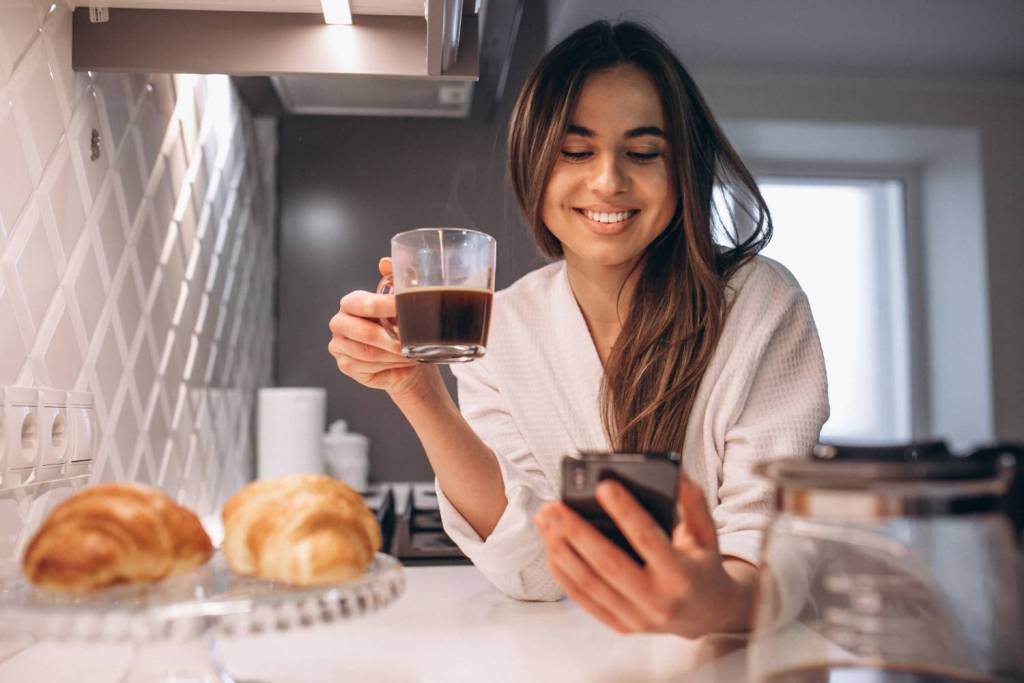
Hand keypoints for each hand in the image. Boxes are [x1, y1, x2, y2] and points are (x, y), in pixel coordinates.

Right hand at [327, 258, 438, 399]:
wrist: (401, 357)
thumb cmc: (400, 326)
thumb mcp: (401, 301)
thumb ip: (394, 279)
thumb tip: (384, 262)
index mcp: (350, 302)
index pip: (363, 304)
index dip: (387, 308)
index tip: (407, 311)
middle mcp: (339, 323)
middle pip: (366, 333)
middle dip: (394, 340)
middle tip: (412, 343)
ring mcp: (339, 346)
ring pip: (369, 353)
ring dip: (394, 356)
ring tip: (412, 354)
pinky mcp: (345, 365)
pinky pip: (368, 368)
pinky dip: (390, 367)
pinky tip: (402, 364)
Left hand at [533, 475, 754, 637]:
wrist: (708, 615)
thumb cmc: (702, 564)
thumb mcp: (707, 532)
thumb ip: (693, 501)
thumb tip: (673, 471)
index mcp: (682, 574)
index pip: (648, 539)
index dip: (625, 512)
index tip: (603, 485)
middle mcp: (659, 600)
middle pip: (608, 563)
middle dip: (576, 532)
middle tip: (553, 506)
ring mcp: (637, 618)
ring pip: (589, 582)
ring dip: (561, 549)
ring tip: (545, 521)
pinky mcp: (621, 626)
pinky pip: (584, 599)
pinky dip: (563, 573)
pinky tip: (550, 547)